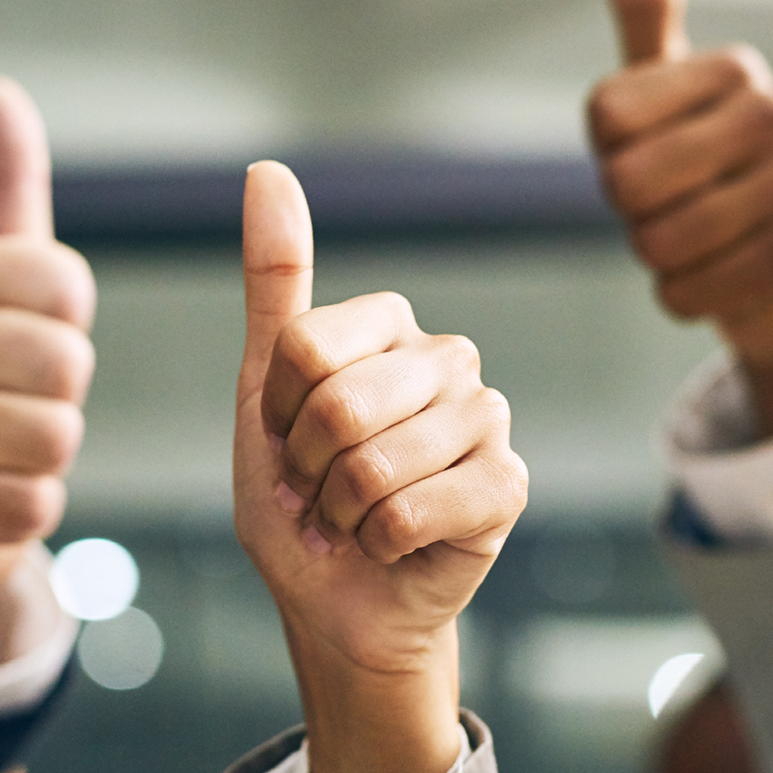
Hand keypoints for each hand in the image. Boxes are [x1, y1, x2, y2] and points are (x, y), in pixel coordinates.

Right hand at [0, 80, 94, 678]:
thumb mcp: (2, 277)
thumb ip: (6, 187)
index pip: (66, 284)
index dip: (70, 324)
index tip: (27, 336)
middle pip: (66, 363)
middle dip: (64, 397)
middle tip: (17, 403)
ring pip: (56, 436)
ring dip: (48, 455)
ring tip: (2, 448)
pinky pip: (34, 503)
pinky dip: (28, 507)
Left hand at [233, 161, 526, 772]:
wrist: (337, 603)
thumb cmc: (301, 501)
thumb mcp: (264, 394)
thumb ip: (275, 284)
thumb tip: (266, 170)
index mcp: (391, 326)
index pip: (304, 346)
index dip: (278, 413)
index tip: (289, 441)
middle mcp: (448, 359)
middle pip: (339, 403)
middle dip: (310, 470)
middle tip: (325, 493)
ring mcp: (487, 419)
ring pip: (375, 462)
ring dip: (344, 513)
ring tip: (359, 520)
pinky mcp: (508, 486)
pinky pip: (415, 509)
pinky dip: (383, 543)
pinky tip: (400, 544)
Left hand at [587, 0, 772, 432]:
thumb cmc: (706, 174)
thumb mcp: (664, 93)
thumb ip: (648, 11)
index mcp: (735, 69)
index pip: (606, 116)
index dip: (609, 153)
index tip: (651, 154)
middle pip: (626, 181)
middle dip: (631, 213)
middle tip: (670, 210)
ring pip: (656, 239)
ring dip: (657, 258)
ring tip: (697, 242)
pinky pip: (690, 289)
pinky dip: (683, 297)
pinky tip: (713, 281)